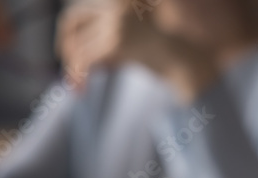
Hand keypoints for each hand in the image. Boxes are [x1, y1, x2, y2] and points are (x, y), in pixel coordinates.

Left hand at [57, 0, 216, 99]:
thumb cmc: (170, 58)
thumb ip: (111, 46)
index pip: (82, 10)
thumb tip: (84, 62)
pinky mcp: (116, 42)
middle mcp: (116, 4)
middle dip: (65, 45)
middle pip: (73, 19)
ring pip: (78, 43)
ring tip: (78, 86)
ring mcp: (116, 22)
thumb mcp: (136, 45)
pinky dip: (78, 75)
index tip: (69, 53)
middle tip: (69, 71)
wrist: (192, 64)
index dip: (71, 32)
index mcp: (121, 1)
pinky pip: (85, 59)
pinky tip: (82, 90)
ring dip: (73, 66)